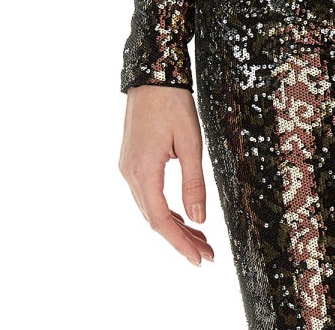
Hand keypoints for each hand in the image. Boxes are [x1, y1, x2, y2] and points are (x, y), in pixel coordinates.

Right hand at [119, 85, 214, 266]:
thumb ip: (194, 183)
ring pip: (150, 208)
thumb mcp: (190, 142)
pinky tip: (181, 214)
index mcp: (143, 172)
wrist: (152, 74)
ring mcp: (128, 168)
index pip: (161, 221)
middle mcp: (130, 174)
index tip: (199, 260)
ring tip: (199, 238)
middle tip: (206, 254)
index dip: (180, 243)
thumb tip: (199, 220)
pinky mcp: (131, 160)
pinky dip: (165, 208)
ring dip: (174, 225)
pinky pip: (147, 194)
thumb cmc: (172, 103)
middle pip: (154, 219)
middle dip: (180, 238)